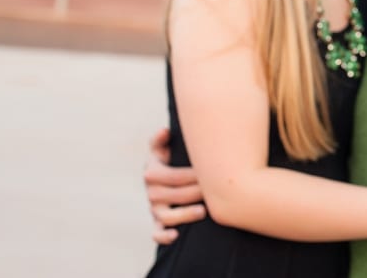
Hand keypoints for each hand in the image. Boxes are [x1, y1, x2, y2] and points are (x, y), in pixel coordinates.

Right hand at [144, 127, 205, 243]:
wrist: (170, 177)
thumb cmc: (172, 158)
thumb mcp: (165, 147)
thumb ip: (162, 139)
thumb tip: (165, 131)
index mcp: (153, 172)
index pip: (171, 176)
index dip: (190, 176)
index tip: (206, 173)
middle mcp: (152, 192)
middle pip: (172, 196)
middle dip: (194, 193)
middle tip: (214, 191)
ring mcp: (154, 209)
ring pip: (165, 216)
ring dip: (184, 215)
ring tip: (203, 212)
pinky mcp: (157, 223)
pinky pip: (156, 233)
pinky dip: (164, 236)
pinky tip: (176, 235)